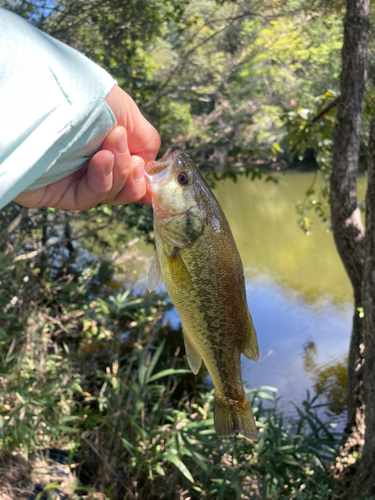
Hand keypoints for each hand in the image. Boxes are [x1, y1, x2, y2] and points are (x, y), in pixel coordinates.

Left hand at [13, 85, 159, 209]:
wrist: (44, 98)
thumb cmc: (83, 97)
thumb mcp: (125, 112)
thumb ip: (146, 140)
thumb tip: (151, 165)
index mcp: (107, 142)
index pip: (132, 170)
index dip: (145, 178)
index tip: (154, 178)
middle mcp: (92, 161)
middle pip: (125, 186)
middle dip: (132, 173)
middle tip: (131, 158)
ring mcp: (75, 178)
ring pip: (110, 194)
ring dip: (118, 174)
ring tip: (110, 151)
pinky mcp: (58, 193)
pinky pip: (88, 198)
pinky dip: (101, 182)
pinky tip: (101, 162)